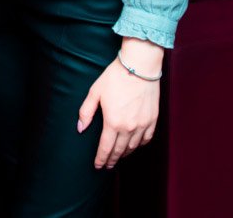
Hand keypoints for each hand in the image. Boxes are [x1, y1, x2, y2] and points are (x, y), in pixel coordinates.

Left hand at [77, 38, 161, 168]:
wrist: (139, 67)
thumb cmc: (115, 77)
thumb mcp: (95, 92)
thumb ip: (86, 112)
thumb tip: (80, 128)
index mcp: (113, 122)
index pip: (106, 148)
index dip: (101, 159)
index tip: (97, 166)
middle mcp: (129, 127)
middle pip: (120, 151)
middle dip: (112, 160)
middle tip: (107, 166)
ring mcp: (143, 125)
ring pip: (133, 147)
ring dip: (125, 154)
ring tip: (118, 157)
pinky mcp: (153, 120)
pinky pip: (146, 139)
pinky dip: (139, 145)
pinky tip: (134, 146)